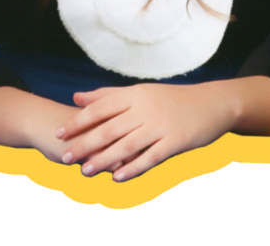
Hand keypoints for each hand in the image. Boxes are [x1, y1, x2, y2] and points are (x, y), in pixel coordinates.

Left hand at [54, 82, 234, 181]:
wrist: (211, 103)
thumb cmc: (171, 99)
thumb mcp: (140, 91)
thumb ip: (108, 95)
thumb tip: (76, 97)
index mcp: (135, 94)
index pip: (100, 107)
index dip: (78, 121)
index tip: (59, 133)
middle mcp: (146, 108)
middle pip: (109, 127)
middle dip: (85, 143)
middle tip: (65, 157)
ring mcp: (161, 125)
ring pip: (126, 145)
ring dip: (103, 160)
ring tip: (85, 172)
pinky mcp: (175, 141)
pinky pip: (150, 157)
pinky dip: (133, 168)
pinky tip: (117, 178)